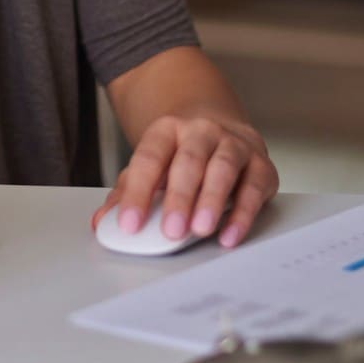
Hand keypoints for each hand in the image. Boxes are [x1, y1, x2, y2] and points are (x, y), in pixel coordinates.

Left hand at [90, 114, 277, 249]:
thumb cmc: (180, 155)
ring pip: (224, 168)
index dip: (138, 192)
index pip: (149, 158)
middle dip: (179, 197)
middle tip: (171, 230)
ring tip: (200, 229)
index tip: (129, 224)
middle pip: (189, 160)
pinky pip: (254, 188)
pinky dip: (243, 214)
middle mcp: (202, 131)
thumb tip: (101, 223)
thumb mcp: (151, 166)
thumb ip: (127, 193)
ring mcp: (235, 145)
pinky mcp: (261, 165)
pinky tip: (229, 235)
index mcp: (168, 129)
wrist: (220, 126)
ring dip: (212, 200)